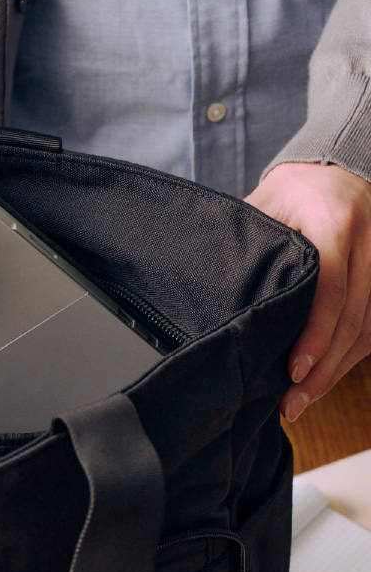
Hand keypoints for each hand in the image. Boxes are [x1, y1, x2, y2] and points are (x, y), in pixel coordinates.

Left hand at [245, 162, 370, 420]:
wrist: (338, 169)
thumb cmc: (292, 191)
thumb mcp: (263, 207)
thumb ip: (250, 249)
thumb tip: (216, 302)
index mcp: (335, 221)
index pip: (330, 285)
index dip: (313, 333)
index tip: (293, 370)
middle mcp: (370, 242)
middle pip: (354, 317)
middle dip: (323, 368)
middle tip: (291, 402)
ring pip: (369, 329)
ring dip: (337, 371)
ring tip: (302, 401)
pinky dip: (350, 357)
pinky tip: (324, 379)